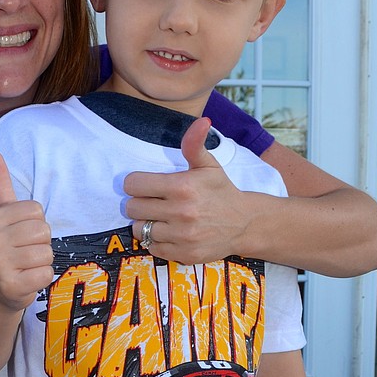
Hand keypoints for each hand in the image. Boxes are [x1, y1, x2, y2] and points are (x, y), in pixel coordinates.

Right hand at [0, 151, 52, 310]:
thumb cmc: (8, 248)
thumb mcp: (3, 215)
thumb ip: (0, 184)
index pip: (37, 210)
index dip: (36, 223)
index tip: (21, 234)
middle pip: (43, 231)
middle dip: (41, 242)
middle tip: (24, 252)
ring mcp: (0, 264)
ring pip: (46, 253)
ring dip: (42, 261)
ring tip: (26, 265)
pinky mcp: (11, 285)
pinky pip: (46, 274)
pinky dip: (42, 278)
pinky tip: (27, 279)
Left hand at [124, 117, 251, 263]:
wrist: (244, 224)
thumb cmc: (221, 191)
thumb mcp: (209, 165)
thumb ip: (195, 144)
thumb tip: (202, 121)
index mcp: (182, 187)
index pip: (133, 184)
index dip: (137, 184)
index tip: (147, 186)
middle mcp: (180, 212)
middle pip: (132, 208)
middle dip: (140, 203)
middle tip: (155, 203)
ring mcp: (181, 236)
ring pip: (139, 229)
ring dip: (147, 224)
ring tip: (162, 218)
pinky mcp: (183, 254)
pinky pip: (152, 247)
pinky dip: (157, 241)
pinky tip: (171, 233)